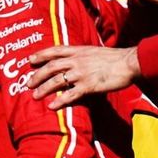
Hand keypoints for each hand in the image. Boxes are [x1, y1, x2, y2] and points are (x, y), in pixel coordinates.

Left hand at [26, 46, 140, 108]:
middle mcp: (77, 61)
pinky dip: (59, 101)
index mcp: (78, 50)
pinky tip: (52, 106)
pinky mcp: (89, 86)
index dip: (41, 55)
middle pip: (51, 67)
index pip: (54, 51)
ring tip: (35, 95)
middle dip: (37, 75)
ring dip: (44, 88)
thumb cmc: (113, 57)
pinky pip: (70, 94)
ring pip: (57, 81)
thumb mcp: (93, 51)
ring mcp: (82, 73)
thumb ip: (81, 55)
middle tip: (28, 83)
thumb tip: (72, 60)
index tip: (30, 59)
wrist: (128, 62)